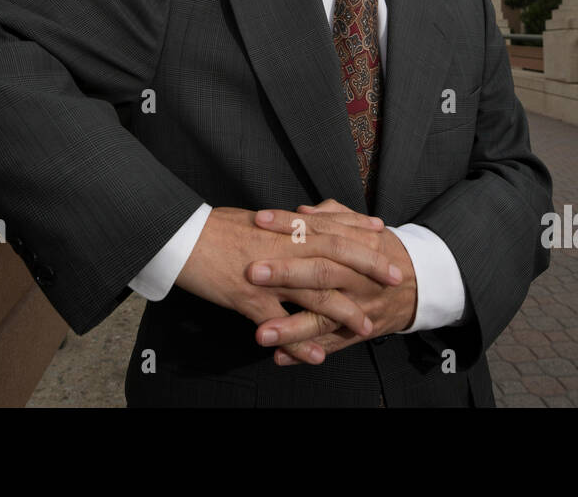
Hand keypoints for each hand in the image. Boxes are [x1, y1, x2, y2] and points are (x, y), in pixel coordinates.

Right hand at [173, 206, 401, 363]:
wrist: (180, 237)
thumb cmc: (215, 228)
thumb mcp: (256, 221)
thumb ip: (284, 226)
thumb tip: (300, 221)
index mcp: (286, 228)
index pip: (332, 227)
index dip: (360, 232)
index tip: (383, 233)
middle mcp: (284, 248)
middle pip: (335, 256)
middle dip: (369, 267)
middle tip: (397, 277)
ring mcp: (269, 274)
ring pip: (315, 293)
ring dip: (343, 311)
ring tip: (366, 326)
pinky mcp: (248, 298)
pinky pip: (281, 325)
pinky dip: (301, 343)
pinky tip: (318, 357)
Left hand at [250, 199, 417, 365]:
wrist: (423, 283)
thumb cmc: (384, 251)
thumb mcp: (364, 228)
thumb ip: (333, 216)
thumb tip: (301, 212)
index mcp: (359, 242)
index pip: (319, 231)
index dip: (288, 225)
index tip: (259, 221)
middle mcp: (359, 275)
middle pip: (322, 272)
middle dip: (287, 273)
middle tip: (252, 272)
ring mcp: (361, 306)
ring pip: (325, 316)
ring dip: (292, 327)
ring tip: (261, 332)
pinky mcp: (361, 331)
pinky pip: (332, 344)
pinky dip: (305, 352)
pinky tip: (279, 357)